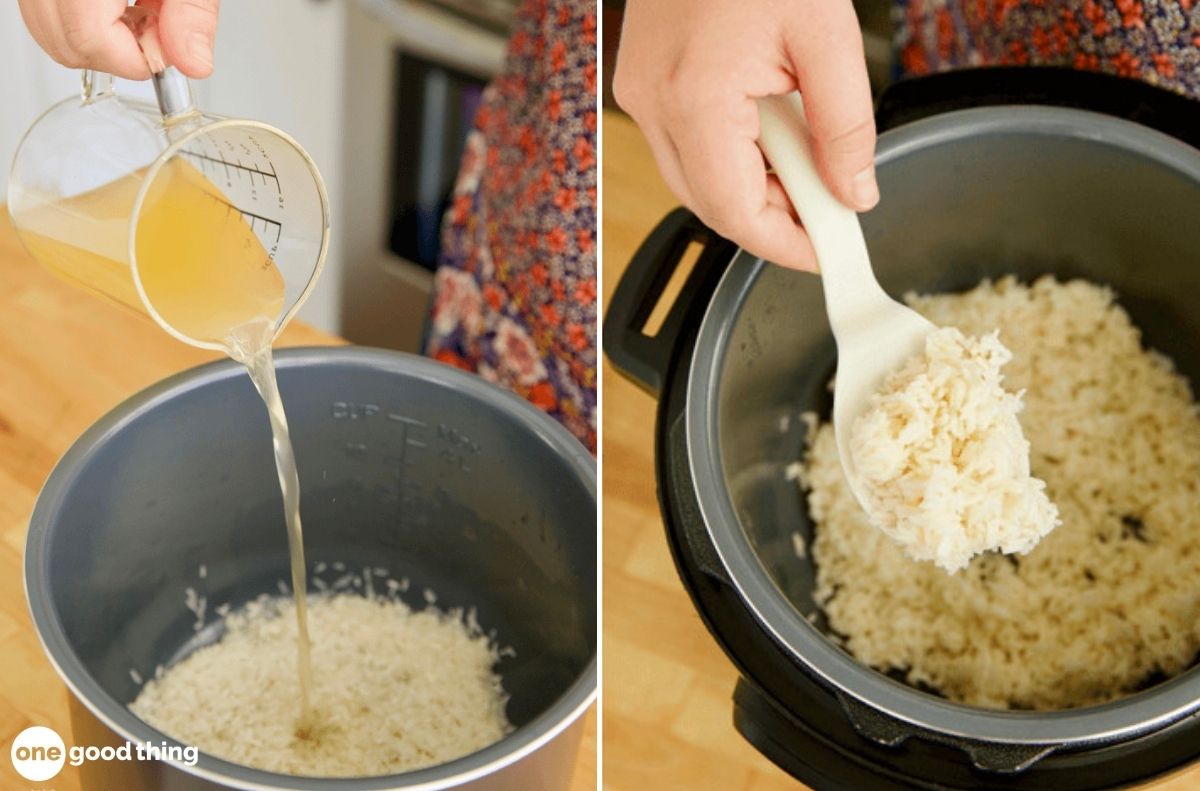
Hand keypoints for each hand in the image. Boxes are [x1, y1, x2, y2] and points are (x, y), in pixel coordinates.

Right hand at [17, 0, 220, 79]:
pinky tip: (114, 3)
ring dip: (98, 38)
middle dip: (116, 52)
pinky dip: (79, 21)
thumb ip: (192, 13)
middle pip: (64, 42)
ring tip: (136, 8)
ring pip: (49, 32)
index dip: (134, 58)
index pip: (89, 38)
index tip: (165, 50)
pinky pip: (43, 14)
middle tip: (155, 26)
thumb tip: (192, 63)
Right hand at [613, 0, 877, 271]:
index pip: (735, 211)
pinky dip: (731, 155)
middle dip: (773, 216)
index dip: (784, 245)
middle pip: (712, 205)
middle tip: (829, 201)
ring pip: (696, 181)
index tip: (827, 252)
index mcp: (695, 97)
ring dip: (753, 186)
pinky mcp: (643, 84)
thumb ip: (845, 127)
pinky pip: (686, 147)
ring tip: (804, 151)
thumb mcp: (828, 37)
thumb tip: (853, 194)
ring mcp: (640, 95)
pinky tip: (768, 128)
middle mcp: (654, 105)